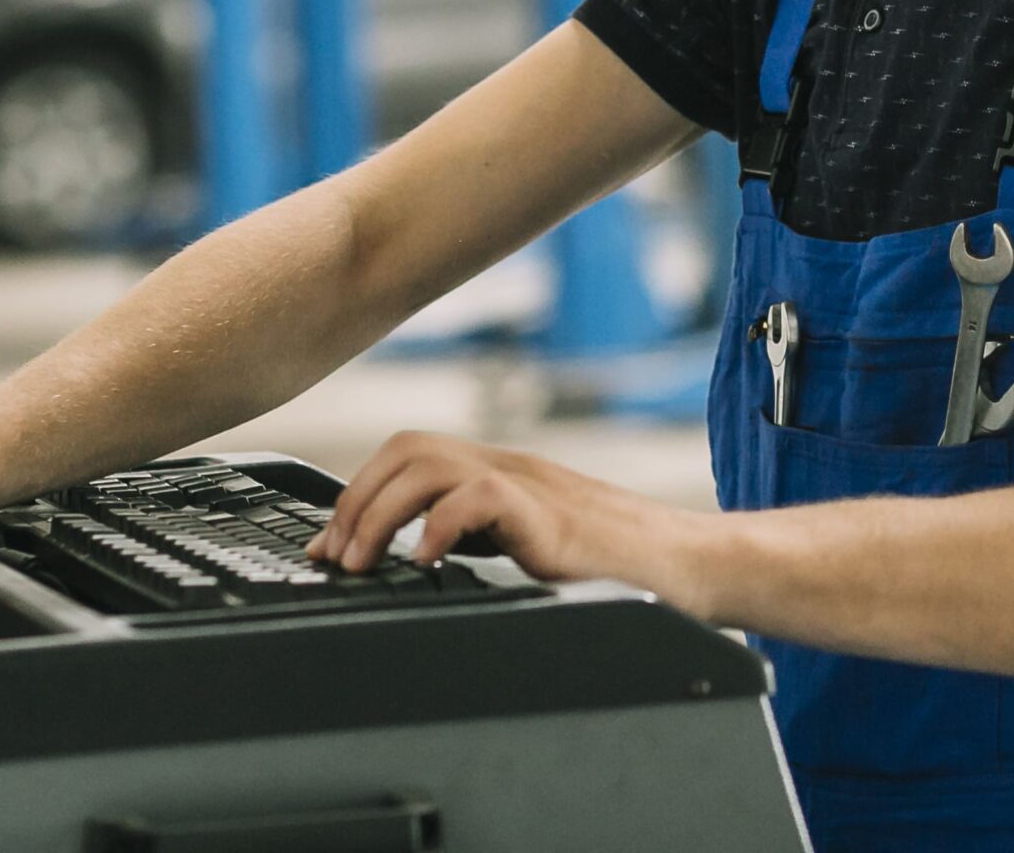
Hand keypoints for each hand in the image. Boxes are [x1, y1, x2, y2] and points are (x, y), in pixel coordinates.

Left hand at [306, 431, 722, 616]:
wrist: (687, 565)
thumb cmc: (616, 564)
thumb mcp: (526, 544)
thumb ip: (478, 537)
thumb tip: (412, 557)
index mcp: (498, 472)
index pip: (408, 456)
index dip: (356, 496)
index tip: (326, 547)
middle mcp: (507, 467)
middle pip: (407, 448)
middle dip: (356, 501)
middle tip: (335, 558)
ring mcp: (529, 485)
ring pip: (429, 464)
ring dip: (381, 512)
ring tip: (364, 562)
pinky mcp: (549, 515)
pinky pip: (479, 498)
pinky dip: (439, 526)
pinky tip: (425, 563)